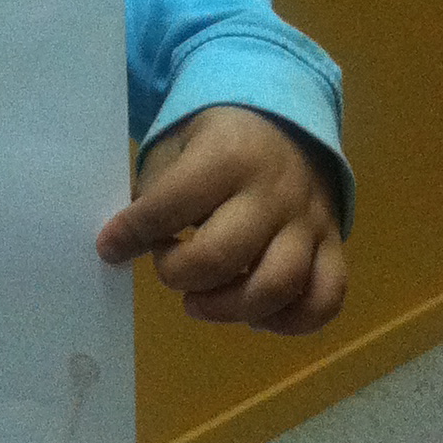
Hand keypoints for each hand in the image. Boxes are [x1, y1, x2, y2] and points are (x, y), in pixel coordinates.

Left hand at [94, 105, 345, 334]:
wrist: (283, 120)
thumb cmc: (215, 141)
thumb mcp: (176, 149)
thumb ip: (154, 196)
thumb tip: (122, 248)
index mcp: (227, 157)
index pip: (171, 206)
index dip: (132, 233)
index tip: (109, 247)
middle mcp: (273, 191)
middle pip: (223, 256)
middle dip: (179, 274)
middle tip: (168, 267)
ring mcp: (309, 222)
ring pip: (279, 286)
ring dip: (229, 309)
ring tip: (200, 302)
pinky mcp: (333, 246)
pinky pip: (325, 299)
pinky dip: (291, 322)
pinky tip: (256, 316)